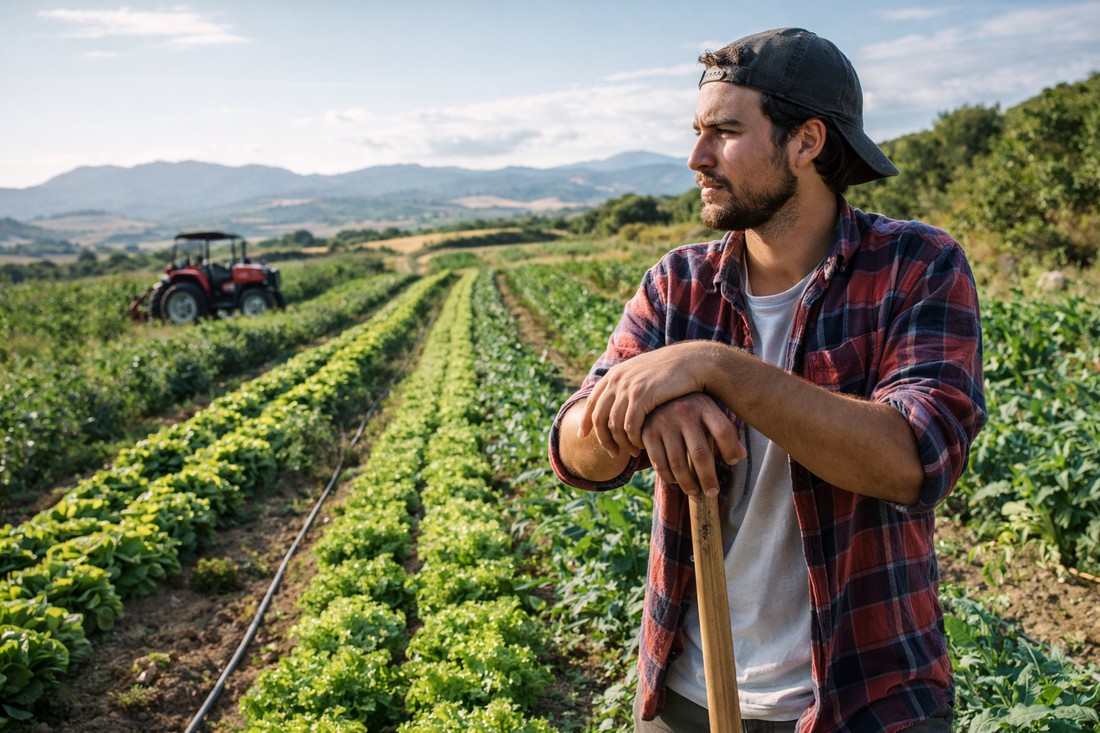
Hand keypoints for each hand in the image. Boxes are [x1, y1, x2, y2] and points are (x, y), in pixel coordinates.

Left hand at [580, 343, 707, 457]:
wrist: (693, 362)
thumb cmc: (672, 372)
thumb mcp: (643, 374)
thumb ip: (628, 385)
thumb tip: (617, 402)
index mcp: (615, 374)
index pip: (592, 402)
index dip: (586, 421)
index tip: (583, 435)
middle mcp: (617, 380)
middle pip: (599, 417)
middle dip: (603, 439)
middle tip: (613, 453)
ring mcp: (628, 387)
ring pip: (614, 425)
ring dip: (621, 443)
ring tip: (631, 453)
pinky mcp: (642, 396)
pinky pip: (630, 426)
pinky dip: (633, 440)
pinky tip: (641, 446)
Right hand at [640, 394, 744, 495]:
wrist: (654, 392)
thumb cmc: (690, 407)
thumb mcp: (708, 410)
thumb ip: (724, 431)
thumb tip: (741, 456)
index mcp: (704, 405)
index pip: (723, 430)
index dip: (731, 450)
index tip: (734, 462)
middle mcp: (684, 412)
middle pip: (700, 453)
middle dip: (708, 478)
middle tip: (713, 492)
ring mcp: (664, 422)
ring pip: (678, 463)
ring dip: (687, 483)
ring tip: (694, 491)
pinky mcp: (648, 432)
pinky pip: (659, 462)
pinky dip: (668, 477)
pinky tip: (675, 481)